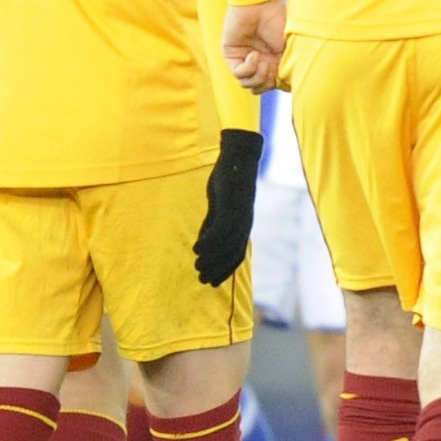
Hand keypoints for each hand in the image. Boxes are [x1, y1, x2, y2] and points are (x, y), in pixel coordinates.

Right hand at [192, 129, 263, 286]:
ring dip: (212, 258)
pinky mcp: (231, 205)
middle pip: (233, 254)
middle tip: (202, 279)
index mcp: (242, 226)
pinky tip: (196, 248)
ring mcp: (240, 215)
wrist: (238, 158)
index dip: (225, 270)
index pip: (236, 255)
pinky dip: (209, 242)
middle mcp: (244, 224)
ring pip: (227, 245)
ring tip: (197, 266)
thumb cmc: (229, 182)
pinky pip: (221, 229)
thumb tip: (203, 243)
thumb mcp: (220, 207)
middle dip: (218, 269)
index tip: (211, 283)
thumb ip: (213, 223)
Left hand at [223, 0, 284, 94]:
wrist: (262, 5)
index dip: (278, 84)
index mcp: (273, 60)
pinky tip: (254, 55)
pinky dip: (248, 67)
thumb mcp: (288, 50)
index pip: (272, 84)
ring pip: (248, 84)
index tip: (283, 73)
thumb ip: (285, 69)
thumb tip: (284, 87)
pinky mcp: (231, 55)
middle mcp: (259, 61)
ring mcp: (244, 59)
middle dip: (267, 81)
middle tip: (273, 66)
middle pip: (260, 87)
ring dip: (258, 76)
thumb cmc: (279, 21)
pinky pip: (238, 73)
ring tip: (263, 61)